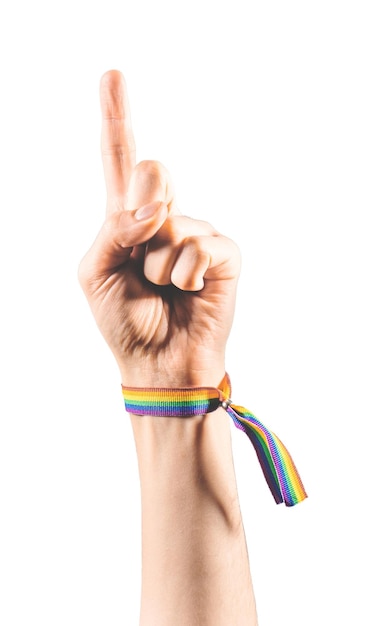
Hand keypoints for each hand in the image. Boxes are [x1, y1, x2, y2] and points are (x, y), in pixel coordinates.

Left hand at [78, 70, 240, 387]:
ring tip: (163, 289)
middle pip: (151, 170)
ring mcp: (196, 232)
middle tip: (143, 251)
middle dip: (141, 208)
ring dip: (156, 266)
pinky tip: (189, 293)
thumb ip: (114, 229)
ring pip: (170, 223)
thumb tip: (156, 209)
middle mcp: (164, 217)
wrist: (158, 362)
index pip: (119, 160)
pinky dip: (185, 276)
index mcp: (126, 218)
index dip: (116, 117)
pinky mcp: (224, 253)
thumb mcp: (95, 272)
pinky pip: (199, 247)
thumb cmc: (124, 319)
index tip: (112, 74)